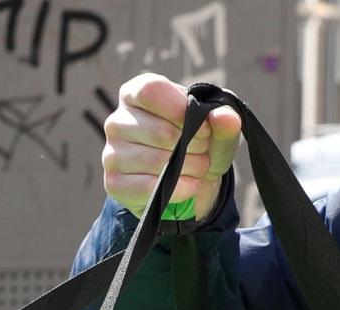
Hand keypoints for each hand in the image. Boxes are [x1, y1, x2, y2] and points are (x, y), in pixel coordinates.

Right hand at [103, 72, 242, 220]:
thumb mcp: (217, 131)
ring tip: (197, 167)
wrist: (190, 183)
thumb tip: (227, 118)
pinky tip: (190, 185)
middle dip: (193, 146)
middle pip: (160, 131)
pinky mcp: (114, 182)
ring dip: (190, 168)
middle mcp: (117, 120)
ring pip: (157, 162)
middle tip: (202, 151)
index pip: (152, 91)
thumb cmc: (198, 146)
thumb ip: (224, 121)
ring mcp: (112, 152)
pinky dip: (179, 189)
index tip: (204, 127)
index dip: (182, 111)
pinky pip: (149, 188)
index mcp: (137, 94)